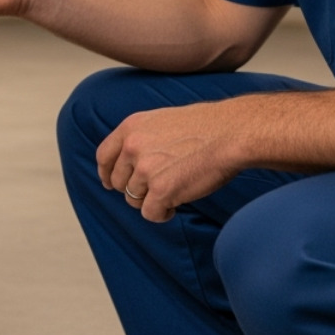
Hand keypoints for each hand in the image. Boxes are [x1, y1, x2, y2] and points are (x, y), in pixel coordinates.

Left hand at [97, 102, 243, 222]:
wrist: (230, 133)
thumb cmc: (205, 127)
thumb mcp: (163, 120)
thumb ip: (143, 137)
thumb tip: (132, 160)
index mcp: (131, 127)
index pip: (103, 155)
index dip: (106, 173)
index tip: (111, 183)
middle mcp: (133, 147)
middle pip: (118, 182)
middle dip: (135, 190)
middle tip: (157, 188)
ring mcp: (145, 169)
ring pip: (134, 200)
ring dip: (151, 201)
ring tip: (173, 192)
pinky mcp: (161, 190)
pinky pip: (150, 214)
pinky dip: (162, 214)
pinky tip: (176, 206)